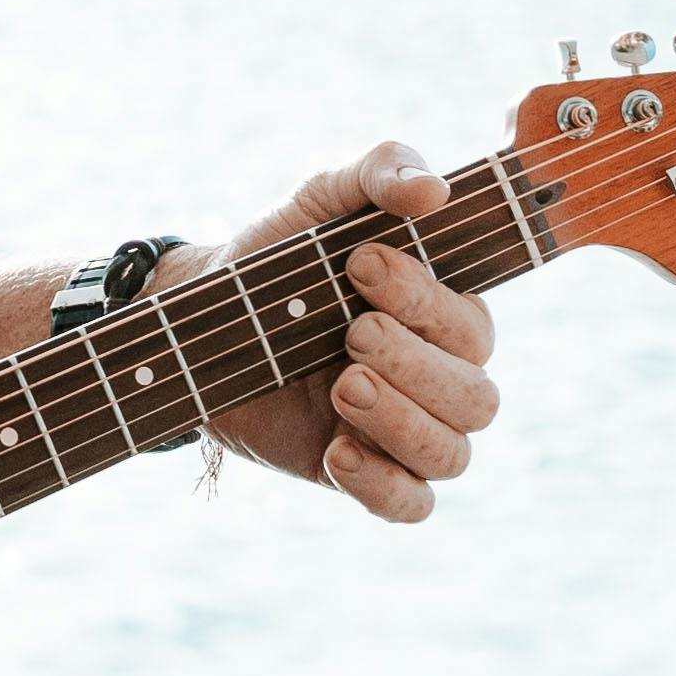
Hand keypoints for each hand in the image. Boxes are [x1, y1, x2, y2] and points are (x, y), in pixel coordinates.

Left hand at [199, 143, 498, 523]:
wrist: (200, 313)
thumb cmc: (279, 251)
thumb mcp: (324, 195)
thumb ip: (382, 170)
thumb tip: (435, 192)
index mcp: (447, 314)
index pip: (473, 324)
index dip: (425, 299)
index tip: (359, 263)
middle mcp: (440, 376)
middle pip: (475, 397)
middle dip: (414, 363)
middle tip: (349, 332)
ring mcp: (403, 429)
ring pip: (451, 454)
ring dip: (402, 422)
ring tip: (343, 384)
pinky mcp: (361, 472)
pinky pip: (409, 505)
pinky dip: (383, 486)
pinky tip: (338, 452)